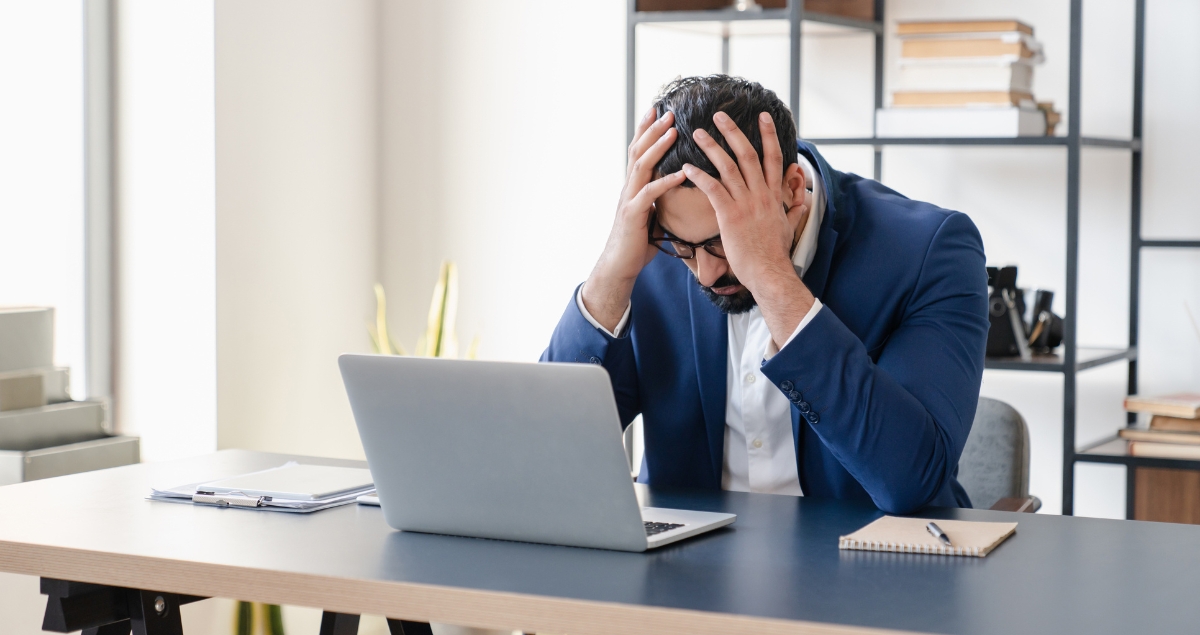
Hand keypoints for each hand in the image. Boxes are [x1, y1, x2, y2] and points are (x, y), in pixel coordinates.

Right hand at [582, 108, 686, 331]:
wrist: (619, 266)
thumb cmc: (637, 243)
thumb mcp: (651, 214)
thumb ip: (659, 199)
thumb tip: (676, 188)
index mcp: (633, 187)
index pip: (638, 152)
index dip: (645, 130)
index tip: (657, 111)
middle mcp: (628, 188)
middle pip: (638, 152)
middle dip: (652, 130)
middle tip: (667, 112)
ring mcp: (628, 200)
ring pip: (641, 167)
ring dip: (658, 148)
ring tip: (673, 132)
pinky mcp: (633, 215)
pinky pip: (649, 194)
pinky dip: (665, 182)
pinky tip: (680, 173)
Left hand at [683, 111, 813, 346]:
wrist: (769, 272)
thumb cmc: (775, 253)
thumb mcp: (789, 227)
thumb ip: (795, 209)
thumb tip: (803, 201)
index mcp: (774, 194)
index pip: (774, 157)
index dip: (768, 135)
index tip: (762, 116)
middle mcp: (761, 194)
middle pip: (749, 154)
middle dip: (734, 132)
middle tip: (719, 115)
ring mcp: (746, 203)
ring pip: (729, 167)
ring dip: (713, 147)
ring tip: (699, 133)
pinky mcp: (730, 216)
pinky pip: (713, 189)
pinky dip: (700, 176)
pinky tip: (687, 167)